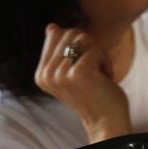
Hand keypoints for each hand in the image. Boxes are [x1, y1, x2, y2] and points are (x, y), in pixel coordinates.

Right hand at [36, 24, 130, 143]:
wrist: (106, 121)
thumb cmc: (93, 94)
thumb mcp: (72, 70)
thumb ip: (59, 49)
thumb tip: (51, 26)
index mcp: (41, 74)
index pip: (58, 34)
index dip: (77, 46)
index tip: (83, 68)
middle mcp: (46, 75)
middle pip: (70, 33)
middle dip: (89, 48)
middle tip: (93, 72)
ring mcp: (60, 74)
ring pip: (83, 38)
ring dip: (98, 54)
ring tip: (98, 75)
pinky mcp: (77, 73)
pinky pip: (95, 47)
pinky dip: (105, 61)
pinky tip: (104, 79)